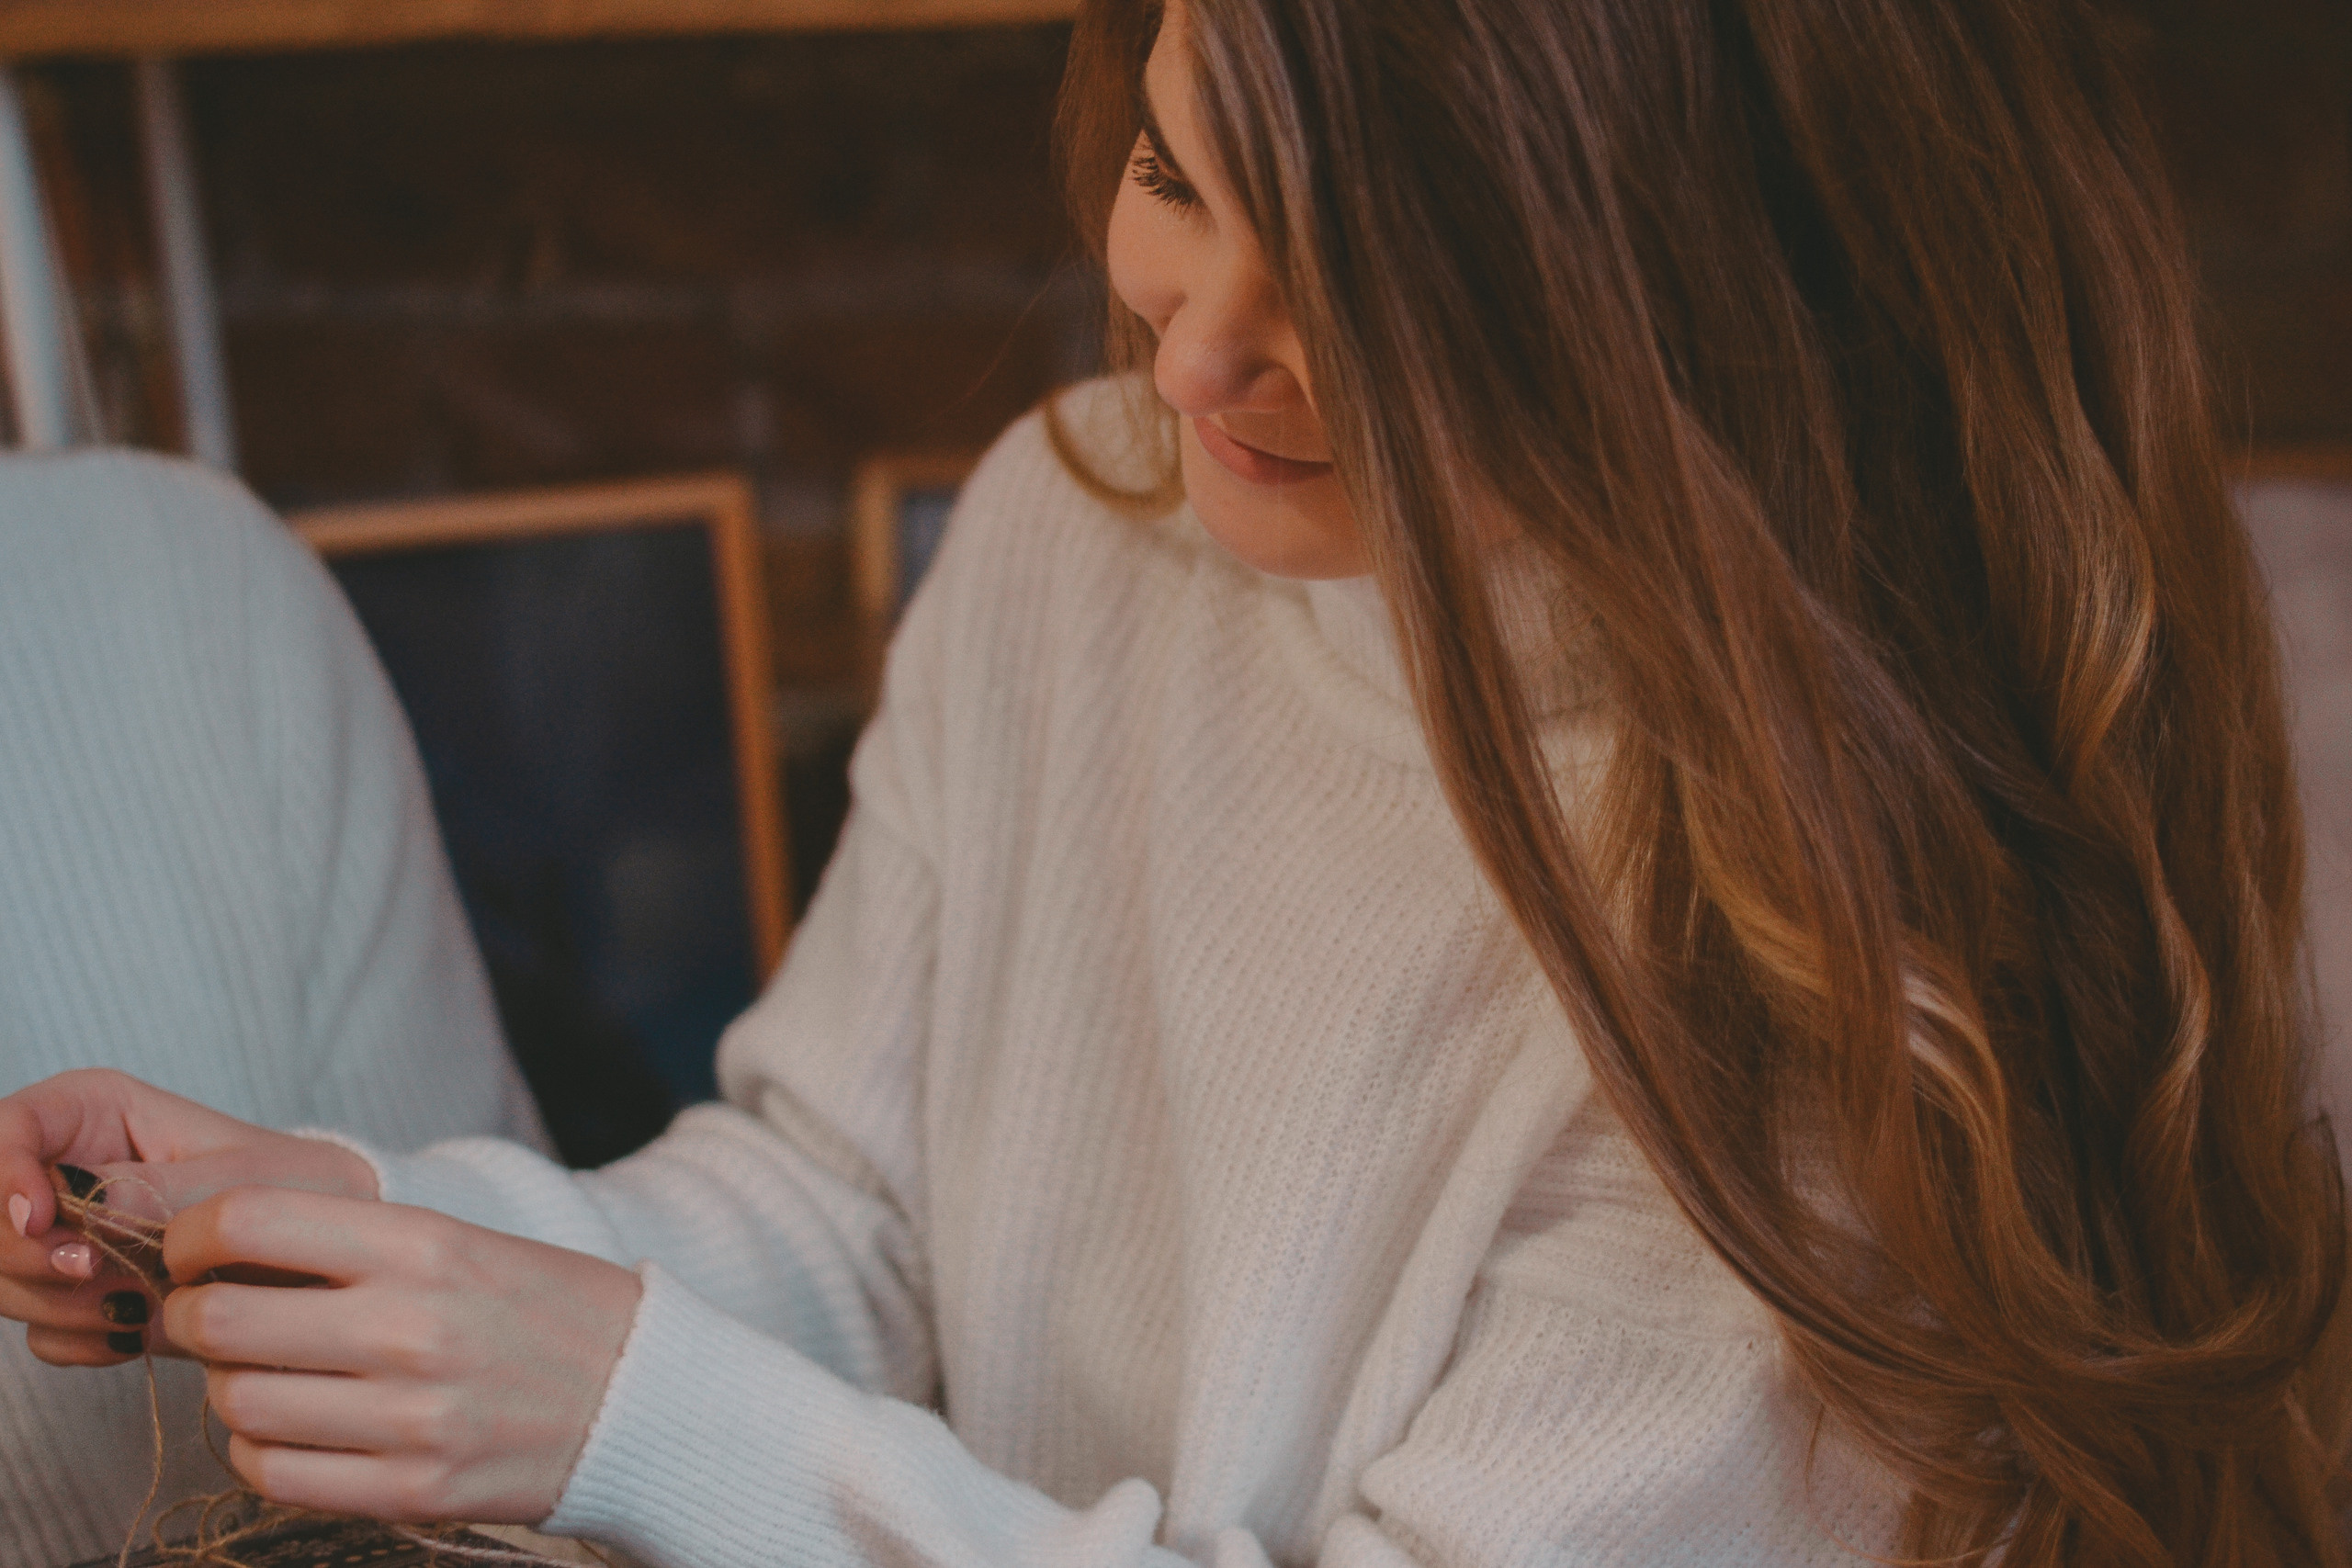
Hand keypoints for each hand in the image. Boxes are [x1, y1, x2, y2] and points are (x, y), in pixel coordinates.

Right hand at [0, 1068, 377, 1366]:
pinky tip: (135, 1332)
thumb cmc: (295, 1189)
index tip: (42, 1219)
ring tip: (137, 1301)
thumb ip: (153, 1191)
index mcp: (92, 1112)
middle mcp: (60, 1171)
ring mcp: (60, 1237)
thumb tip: (71, 1212)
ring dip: (60, 1304)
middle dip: (30, 1255)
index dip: (4, 1176)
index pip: (4, 1129)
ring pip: (2, 1279)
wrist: (328, 1255)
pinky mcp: (73, 1294)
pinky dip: (79, 1340)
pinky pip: (38, 1332)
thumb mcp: (239, 1178)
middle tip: (100, 1271)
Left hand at [163, 1187, 642, 1524]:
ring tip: (265, 1376)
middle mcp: (413, 1327)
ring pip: (238, 1405)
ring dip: (229, 1389)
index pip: (248, 1220)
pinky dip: (260, 1453)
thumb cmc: (537, 1307)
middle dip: (189, 1318)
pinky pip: (275, 1475)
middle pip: (220, 1321)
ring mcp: (413, 1417)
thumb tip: (215, 1250)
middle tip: (204, 1318)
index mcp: (425, 1244)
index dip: (190, 1235)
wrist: (641, 1394)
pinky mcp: (413, 1491)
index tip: (191, 1250)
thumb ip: (349, 1240)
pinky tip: (295, 1430)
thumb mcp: (458, 1240)